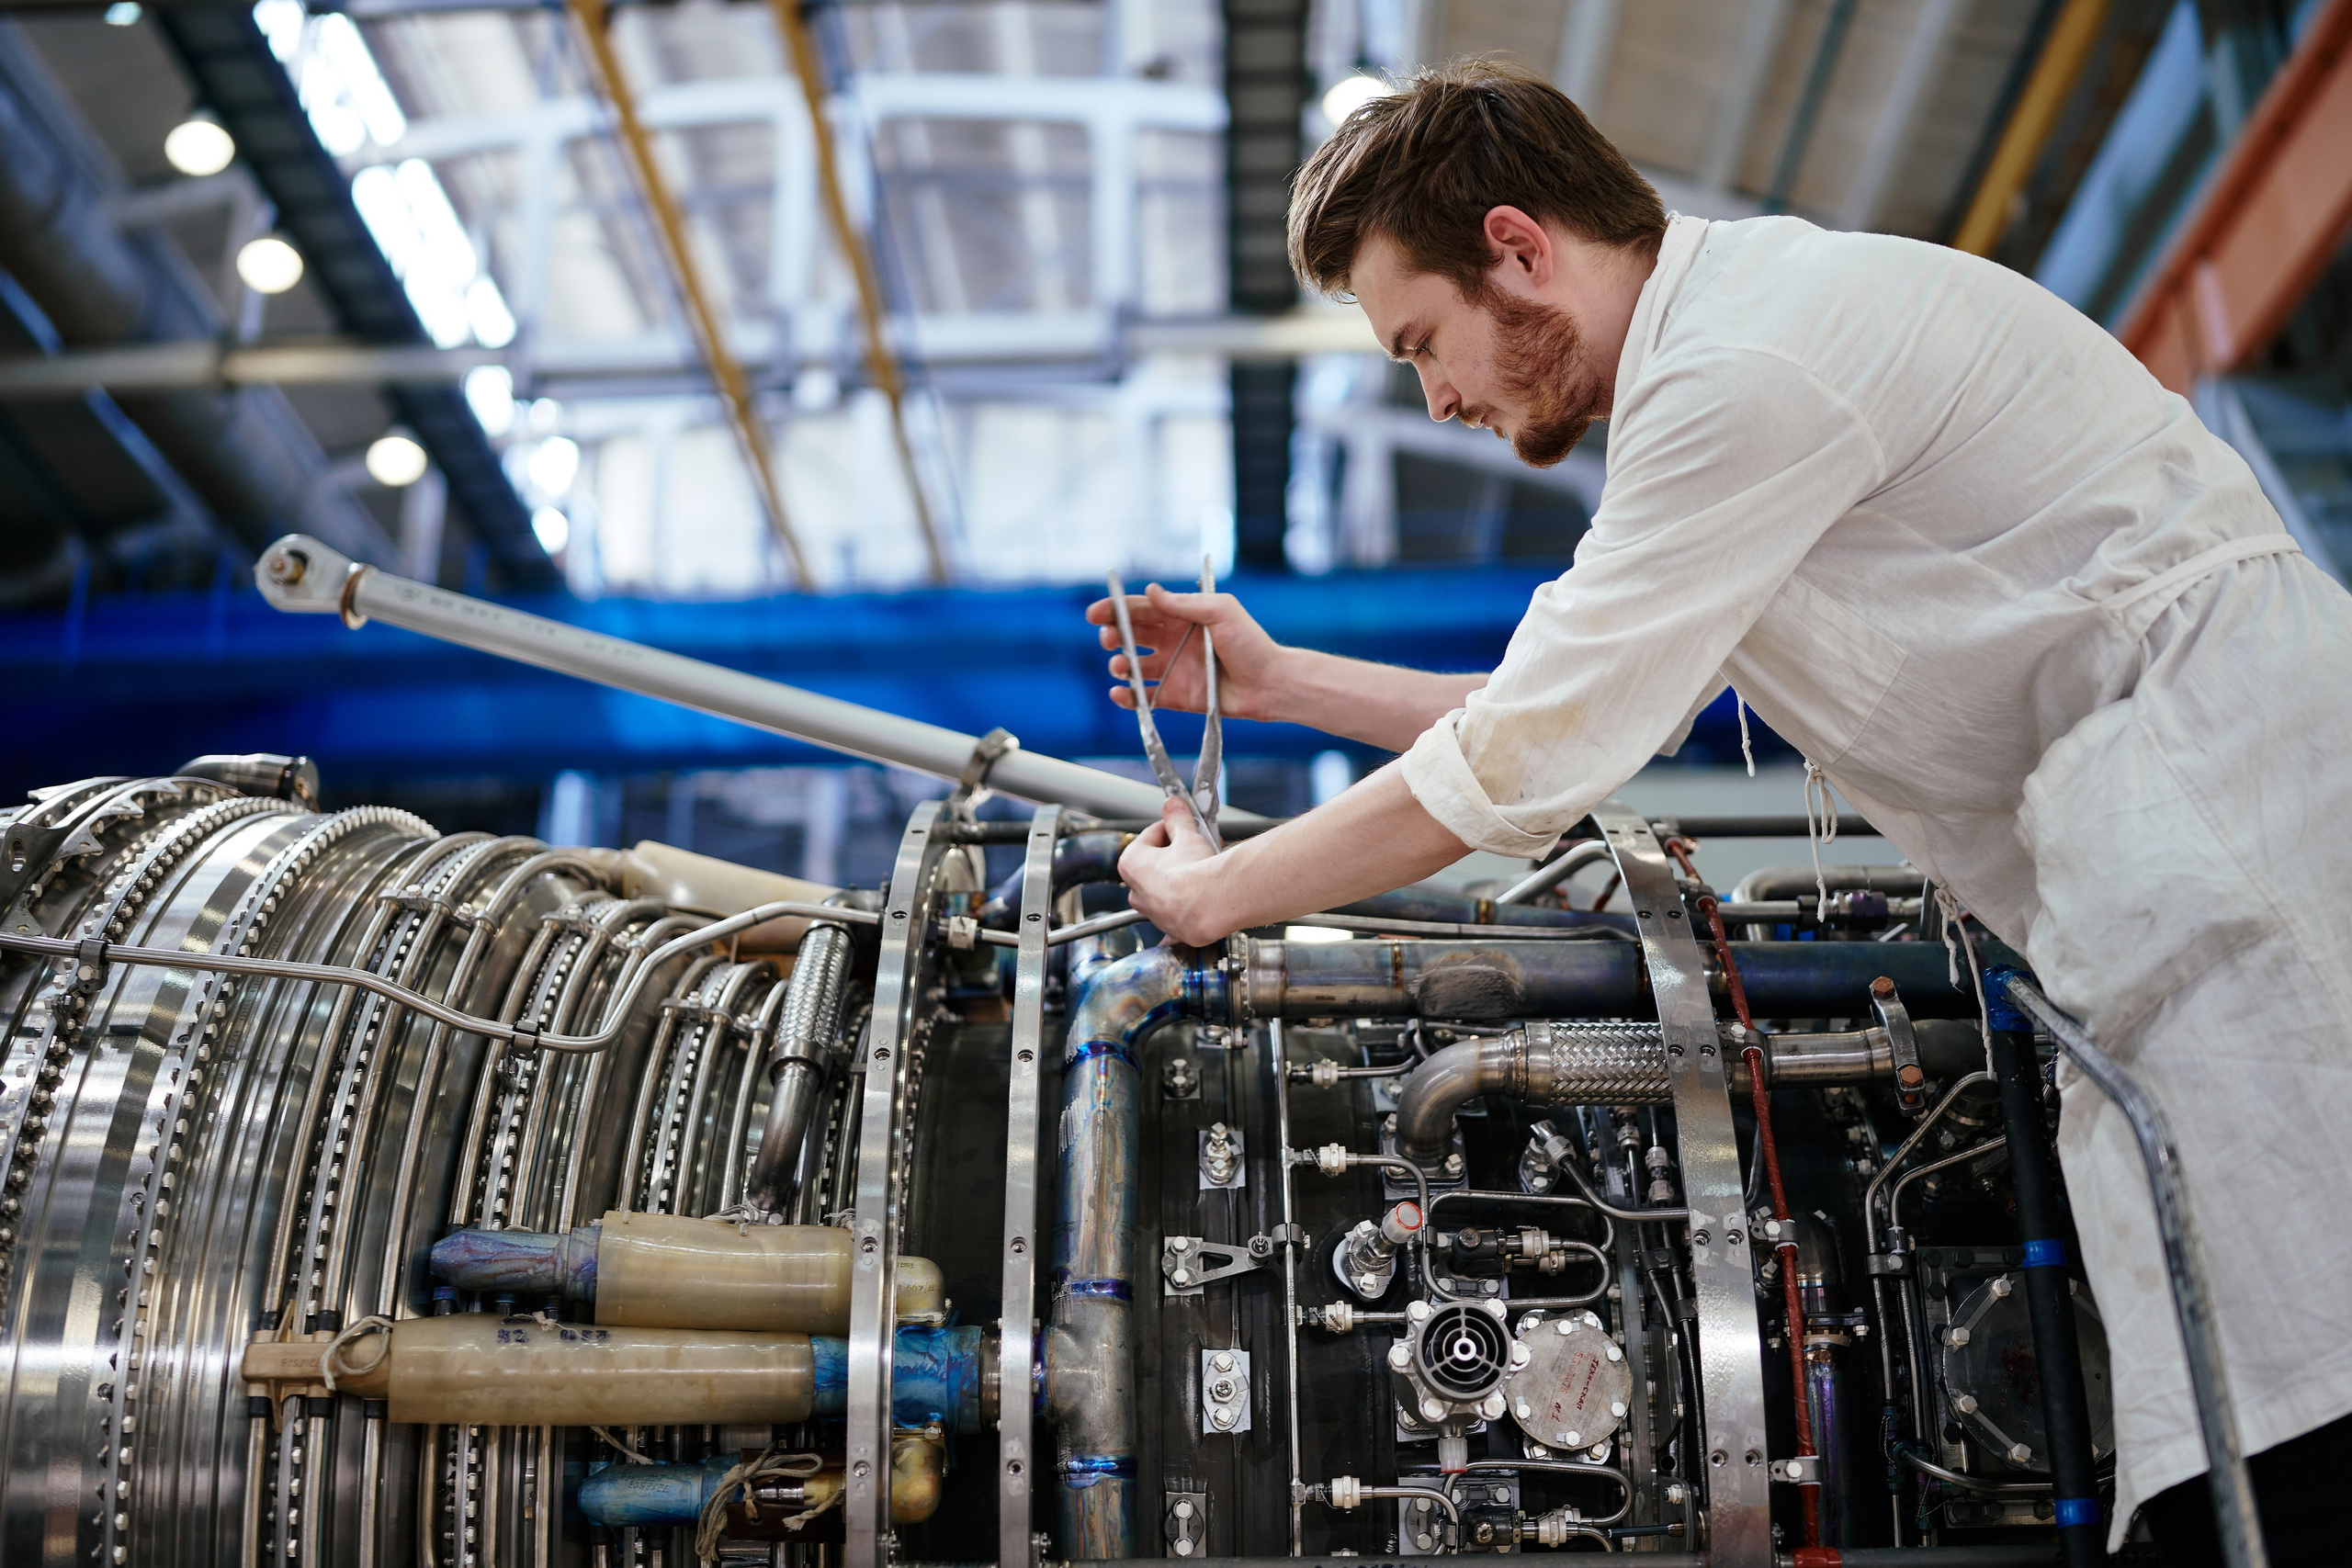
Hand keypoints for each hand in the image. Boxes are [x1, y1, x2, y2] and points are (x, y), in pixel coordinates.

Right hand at [1085, 582, 1288, 722]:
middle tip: (1109, 640)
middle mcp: (1173, 642)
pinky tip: (1120, 693)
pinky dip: (1128, 696)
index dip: (1115, 610)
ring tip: (1121, 666)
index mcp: (1182, 618)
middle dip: (1113, 636)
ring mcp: (1173, 670)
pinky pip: (1145, 697)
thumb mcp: (1221, 611)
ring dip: (1119, 666)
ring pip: (1133, 667)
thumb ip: (1184, 604)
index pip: (1141, 610)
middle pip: (1131, 636)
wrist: (1270, 683)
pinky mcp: (1177, 697)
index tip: (1096, 614)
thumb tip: (1151, 591)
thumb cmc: (1252, 643)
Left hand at [1117, 797, 1230, 946]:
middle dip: (1176, 853)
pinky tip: (1197, 904)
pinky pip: (1176, 917)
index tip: (1183, 824)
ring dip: (1181, 877)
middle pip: (1156, 863)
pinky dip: (1184, 911)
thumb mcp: (1187, 836)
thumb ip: (1177, 819)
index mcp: (1131, 863)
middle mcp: (1136, 891)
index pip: (1151, 835)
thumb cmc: (1193, 872)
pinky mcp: (1171, 928)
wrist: (1212, 905)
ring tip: (1204, 866)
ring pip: (1166, 888)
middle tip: (1196, 844)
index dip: (1171, 828)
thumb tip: (1173, 805)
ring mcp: (1153, 913)